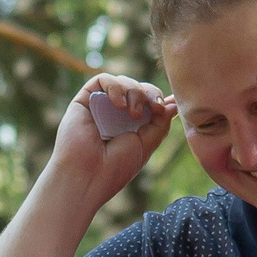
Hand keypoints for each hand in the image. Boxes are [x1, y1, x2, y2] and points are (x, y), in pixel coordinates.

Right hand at [47, 75, 176, 208]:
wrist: (88, 176)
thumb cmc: (115, 168)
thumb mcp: (146, 145)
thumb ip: (160, 124)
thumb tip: (173, 104)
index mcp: (129, 126)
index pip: (147, 101)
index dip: (157, 98)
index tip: (164, 107)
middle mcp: (114, 115)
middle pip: (137, 88)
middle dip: (150, 93)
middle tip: (155, 107)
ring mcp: (99, 107)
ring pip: (122, 82)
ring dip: (134, 91)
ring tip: (133, 113)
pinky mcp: (83, 101)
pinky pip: (102, 80)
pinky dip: (115, 87)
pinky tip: (119, 105)